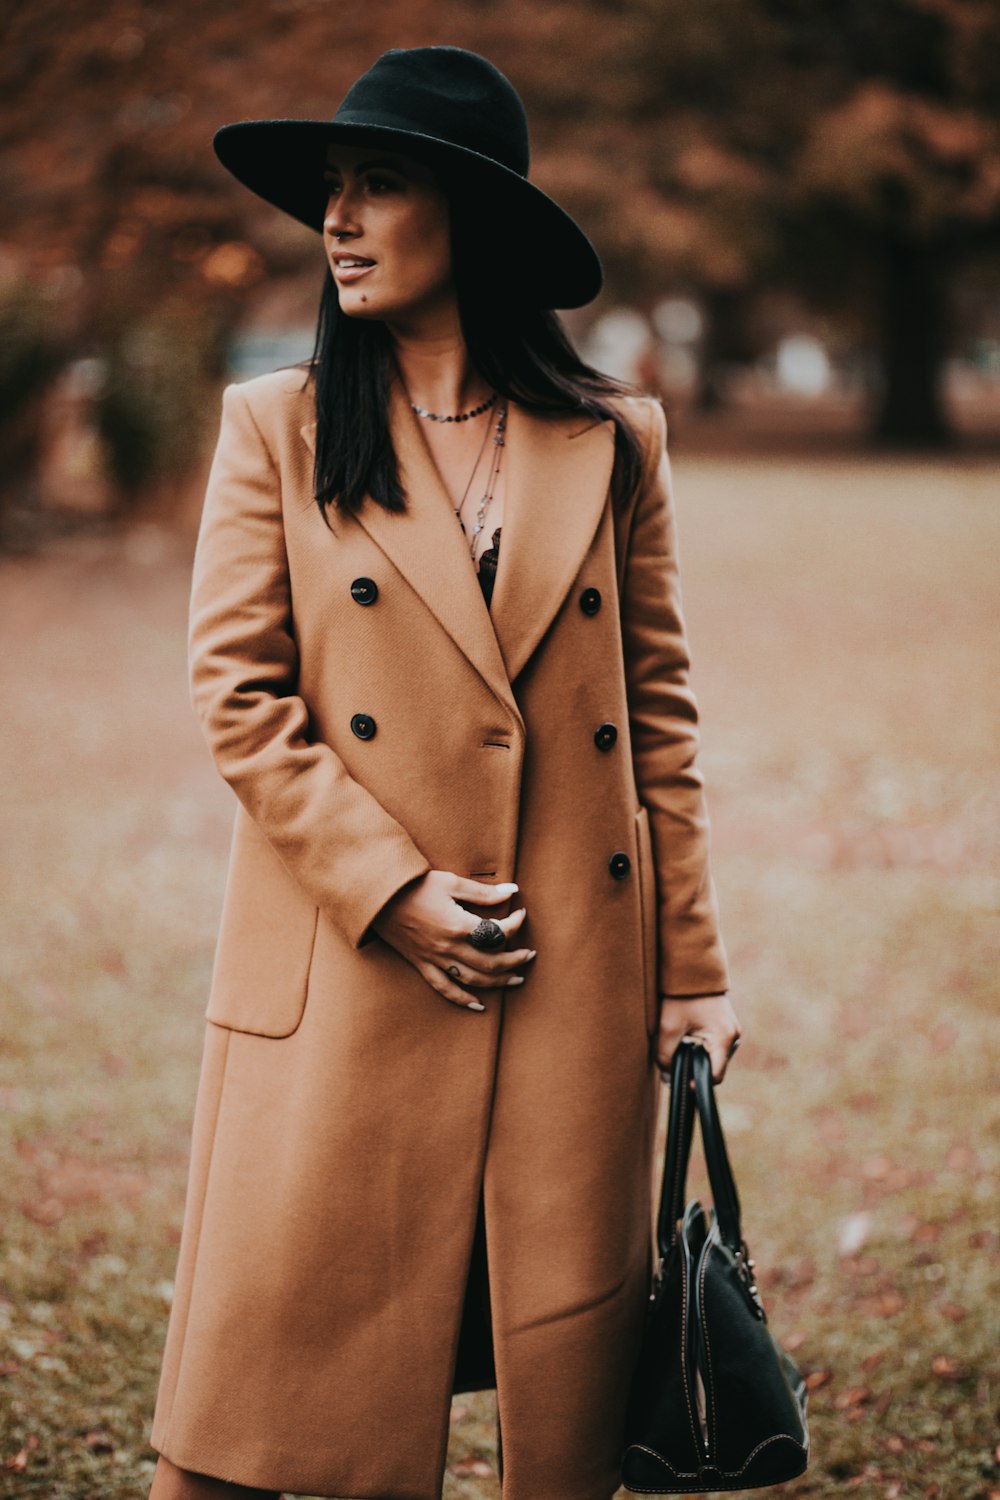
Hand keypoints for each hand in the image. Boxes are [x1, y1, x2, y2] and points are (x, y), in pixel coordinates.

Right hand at [371, 870, 535, 1009]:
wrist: (378, 897)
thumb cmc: (415, 885)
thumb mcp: (451, 882)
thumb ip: (483, 892)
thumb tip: (513, 892)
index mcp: (459, 925)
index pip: (498, 933)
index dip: (515, 925)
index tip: (522, 915)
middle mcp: (449, 948)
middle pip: (491, 963)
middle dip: (515, 960)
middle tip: (529, 955)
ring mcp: (435, 959)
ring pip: (474, 980)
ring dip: (499, 982)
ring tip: (517, 979)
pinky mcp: (422, 965)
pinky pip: (445, 989)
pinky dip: (463, 1000)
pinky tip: (479, 1005)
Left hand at [656, 994, 741, 1084]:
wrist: (690, 967)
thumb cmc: (680, 996)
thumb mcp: (668, 1028)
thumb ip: (665, 1057)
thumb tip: (668, 1079)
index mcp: (724, 1037)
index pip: (715, 1076)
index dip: (697, 1082)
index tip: (682, 1082)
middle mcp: (734, 1035)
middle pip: (715, 1067)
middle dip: (696, 1070)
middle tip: (675, 1064)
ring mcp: (732, 1029)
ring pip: (715, 1057)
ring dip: (699, 1059)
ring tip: (680, 1050)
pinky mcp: (727, 1025)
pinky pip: (716, 1046)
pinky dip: (702, 1049)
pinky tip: (688, 1041)